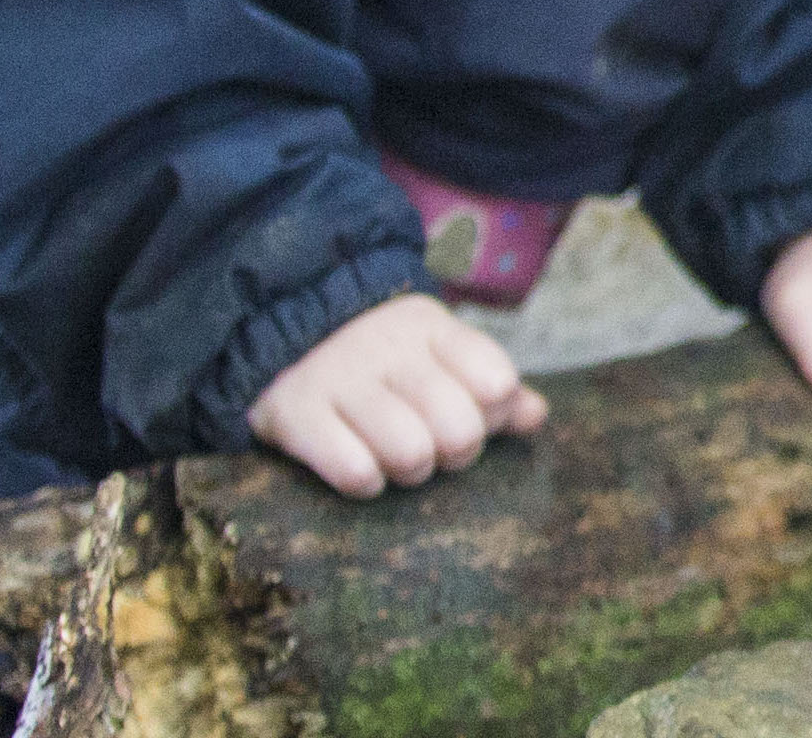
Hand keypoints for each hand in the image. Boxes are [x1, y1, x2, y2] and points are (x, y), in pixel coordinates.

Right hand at [246, 292, 546, 496]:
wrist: (276, 333)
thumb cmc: (379, 360)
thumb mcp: (436, 355)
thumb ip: (490, 386)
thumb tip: (535, 416)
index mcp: (430, 328)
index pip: (497, 382)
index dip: (492, 413)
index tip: (472, 411)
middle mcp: (387, 349)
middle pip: (460, 430)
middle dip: (455, 453)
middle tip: (433, 445)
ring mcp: (339, 380)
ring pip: (411, 454)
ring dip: (410, 471)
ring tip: (397, 458)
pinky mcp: (295, 414)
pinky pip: (354, 472)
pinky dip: (365, 482)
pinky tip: (360, 469)